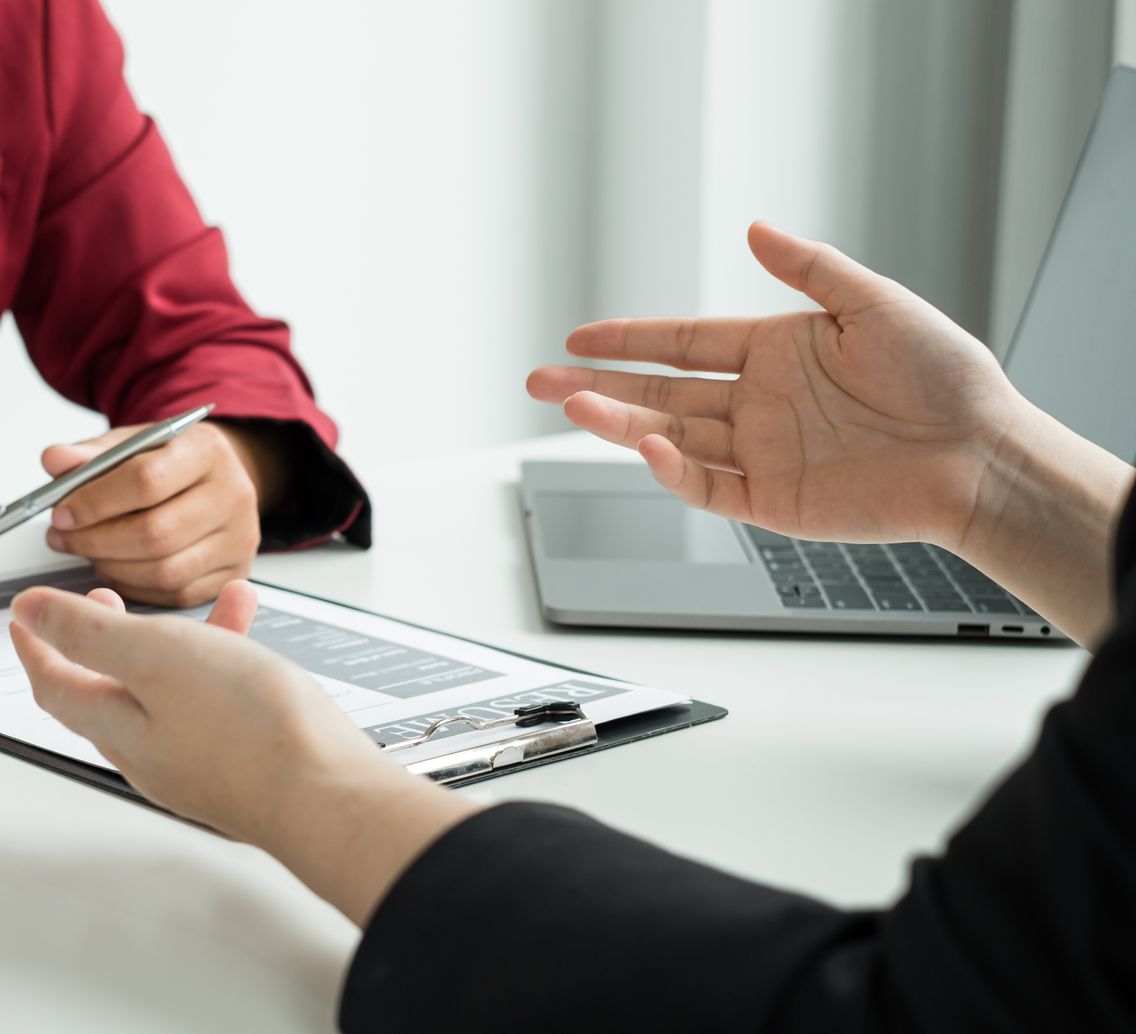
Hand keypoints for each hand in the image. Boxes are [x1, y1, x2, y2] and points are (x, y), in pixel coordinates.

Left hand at [9, 581, 477, 923]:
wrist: (328, 793)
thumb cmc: (248, 730)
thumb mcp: (155, 655)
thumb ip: (88, 633)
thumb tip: (30, 614)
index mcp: (116, 727)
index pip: (54, 684)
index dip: (36, 642)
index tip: (26, 614)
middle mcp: (151, 752)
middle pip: (109, 688)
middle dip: (103, 637)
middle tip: (102, 599)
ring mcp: (197, 762)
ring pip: (172, 686)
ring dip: (181, 635)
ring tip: (212, 598)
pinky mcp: (241, 763)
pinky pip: (218, 700)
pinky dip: (227, 657)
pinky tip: (253, 632)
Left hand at [39, 420, 268, 607]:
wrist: (214, 480)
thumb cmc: (169, 462)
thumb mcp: (132, 445)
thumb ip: (91, 453)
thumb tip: (54, 459)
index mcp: (207, 451)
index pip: (146, 480)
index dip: (95, 502)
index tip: (61, 513)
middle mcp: (233, 495)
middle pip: (156, 533)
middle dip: (96, 540)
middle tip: (62, 538)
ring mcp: (238, 540)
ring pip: (164, 570)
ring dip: (110, 566)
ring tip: (85, 550)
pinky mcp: (231, 573)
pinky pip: (173, 594)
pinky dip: (133, 586)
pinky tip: (112, 567)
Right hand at [527, 222, 1028, 548]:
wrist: (982, 455)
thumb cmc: (946, 377)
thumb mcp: (876, 303)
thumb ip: (809, 268)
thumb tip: (754, 229)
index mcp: (776, 351)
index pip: (682, 343)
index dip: (628, 340)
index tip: (578, 338)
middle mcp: (759, 403)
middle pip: (659, 392)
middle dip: (596, 386)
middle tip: (540, 381)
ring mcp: (762, 453)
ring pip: (670, 438)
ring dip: (619, 425)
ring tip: (572, 408)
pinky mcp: (774, 501)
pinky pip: (709, 486)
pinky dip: (674, 472)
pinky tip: (650, 447)